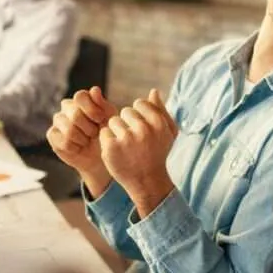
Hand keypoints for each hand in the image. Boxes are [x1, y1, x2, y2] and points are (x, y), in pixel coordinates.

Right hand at [47, 86, 117, 175]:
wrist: (99, 155)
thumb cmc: (105, 133)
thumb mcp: (109, 119)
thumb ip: (103, 104)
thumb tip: (95, 90)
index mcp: (81, 99)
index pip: (80, 96)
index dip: (92, 110)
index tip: (100, 120)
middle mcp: (66, 106)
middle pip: (75, 115)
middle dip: (90, 129)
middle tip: (94, 134)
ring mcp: (58, 120)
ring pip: (69, 130)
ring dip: (83, 139)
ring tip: (87, 141)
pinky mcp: (52, 134)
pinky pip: (64, 142)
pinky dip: (75, 148)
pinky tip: (78, 147)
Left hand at [99, 89, 177, 214]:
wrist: (147, 181)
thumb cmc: (158, 154)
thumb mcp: (167, 133)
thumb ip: (161, 111)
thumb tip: (153, 91)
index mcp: (158, 122)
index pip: (139, 104)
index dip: (139, 116)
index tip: (142, 131)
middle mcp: (143, 129)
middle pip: (125, 112)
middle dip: (127, 124)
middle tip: (134, 141)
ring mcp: (126, 138)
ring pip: (113, 122)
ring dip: (116, 132)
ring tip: (126, 147)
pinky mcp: (111, 147)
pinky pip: (104, 133)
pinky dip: (108, 141)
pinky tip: (117, 152)